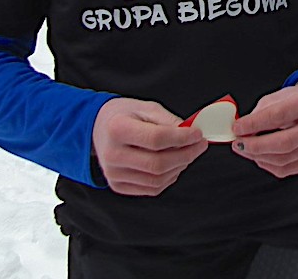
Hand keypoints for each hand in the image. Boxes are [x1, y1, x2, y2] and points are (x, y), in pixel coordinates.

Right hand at [92, 97, 207, 195]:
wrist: (97, 128)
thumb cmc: (123, 115)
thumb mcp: (146, 107)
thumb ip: (168, 120)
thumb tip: (190, 133)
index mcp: (118, 129)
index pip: (156, 139)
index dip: (182, 138)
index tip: (198, 134)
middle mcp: (113, 155)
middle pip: (158, 163)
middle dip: (186, 155)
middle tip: (200, 145)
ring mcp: (114, 174)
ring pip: (157, 180)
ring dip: (180, 167)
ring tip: (188, 153)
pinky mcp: (118, 186)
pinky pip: (151, 189)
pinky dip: (169, 178)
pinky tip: (174, 165)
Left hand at [230, 84, 297, 177]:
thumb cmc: (293, 102)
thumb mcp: (275, 98)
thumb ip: (258, 114)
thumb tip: (241, 131)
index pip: (279, 115)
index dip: (255, 124)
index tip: (237, 128)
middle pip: (285, 142)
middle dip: (256, 145)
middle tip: (238, 143)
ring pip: (283, 159)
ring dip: (258, 156)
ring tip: (245, 148)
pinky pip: (285, 169)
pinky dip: (267, 164)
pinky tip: (259, 156)